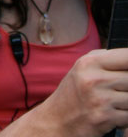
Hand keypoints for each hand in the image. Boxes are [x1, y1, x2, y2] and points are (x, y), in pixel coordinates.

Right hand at [8, 48, 127, 135]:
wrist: (57, 119)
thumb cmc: (73, 92)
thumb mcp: (83, 68)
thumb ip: (106, 58)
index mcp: (89, 62)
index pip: (126, 57)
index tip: (125, 71)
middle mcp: (94, 78)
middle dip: (127, 86)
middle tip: (115, 90)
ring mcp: (100, 99)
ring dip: (126, 103)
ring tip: (112, 103)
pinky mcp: (105, 117)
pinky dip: (123, 117)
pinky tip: (111, 114)